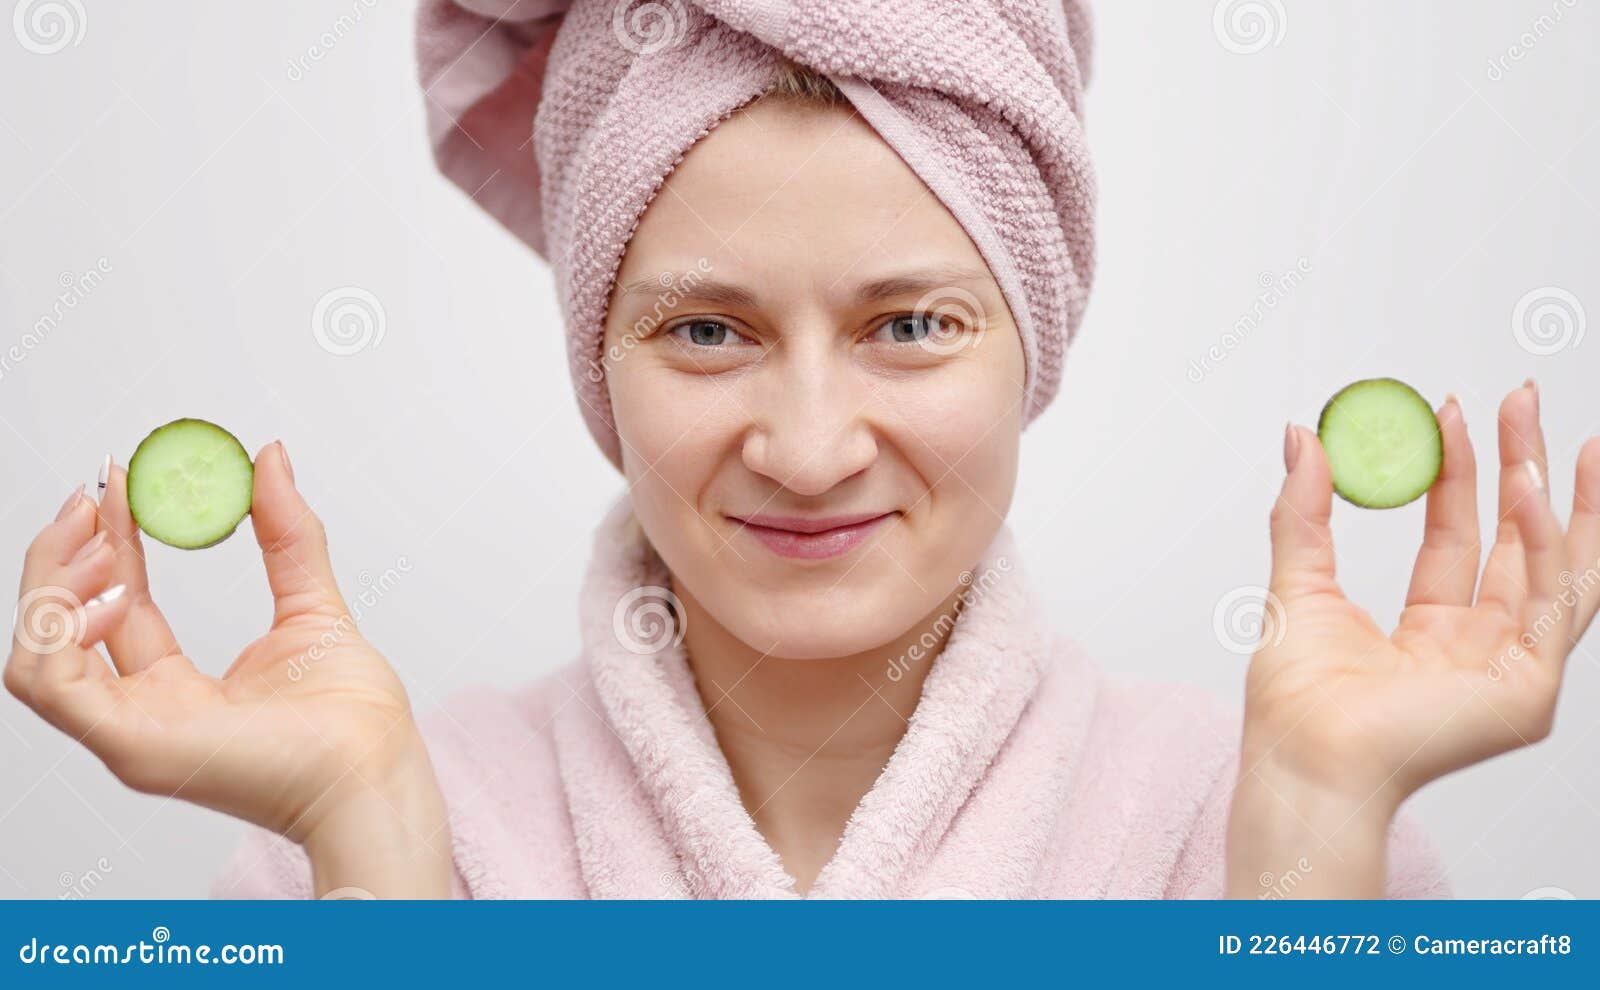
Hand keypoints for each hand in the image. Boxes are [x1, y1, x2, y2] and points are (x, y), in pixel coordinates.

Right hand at [5, 443, 450, 895]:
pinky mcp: (133, 746)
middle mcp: (142, 712)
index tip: (115, 481)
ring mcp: (130, 733)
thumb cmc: (355, 721)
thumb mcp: (312, 604)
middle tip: (95, 495)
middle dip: (64, 556)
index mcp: (176, 689)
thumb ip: (287, 535)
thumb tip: (271, 457)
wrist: (376, 771)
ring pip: (37, 657)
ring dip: (51, 588)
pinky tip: (113, 592)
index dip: (108, 542)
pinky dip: (60, 633)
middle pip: (63, 630)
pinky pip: (52, 686)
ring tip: (102, 541)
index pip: (117, 605)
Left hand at [1226, 382, 1599, 896]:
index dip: (1463, 474)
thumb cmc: (1294, 703)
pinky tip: (1525, 489)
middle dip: (1523, 467)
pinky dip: (1543, 543)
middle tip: (1522, 399)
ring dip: (1557, 497)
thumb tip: (1302, 435)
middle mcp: (1477, 651)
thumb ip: (1304, 510)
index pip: (1459, 539)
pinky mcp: (1529, 691)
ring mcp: (1510, 673)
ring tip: (1550, 433)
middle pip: (1517, 543)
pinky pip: (1550, 603)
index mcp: (1429, 636)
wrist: (1302, 758)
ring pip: (1555, 568)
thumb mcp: (1299, 583)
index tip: (1454, 412)